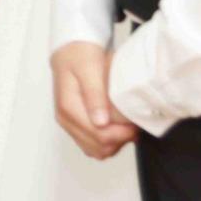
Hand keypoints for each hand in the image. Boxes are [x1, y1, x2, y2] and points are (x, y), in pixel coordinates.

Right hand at [52, 42, 138, 158]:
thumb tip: (100, 122)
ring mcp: (70, 124)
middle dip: (120, 140)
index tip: (134, 124)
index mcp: (68, 107)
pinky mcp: (75, 125)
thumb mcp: (89, 68)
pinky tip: (117, 129)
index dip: (120, 134)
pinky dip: (107, 142)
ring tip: (126, 127)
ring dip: (114, 144)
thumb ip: (94, 94)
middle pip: (97, 147)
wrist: (70, 50)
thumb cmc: (80, 55)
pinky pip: (92, 145)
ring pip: (96, 150)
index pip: (97, 135)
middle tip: (134, 125)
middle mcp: (66, 120)